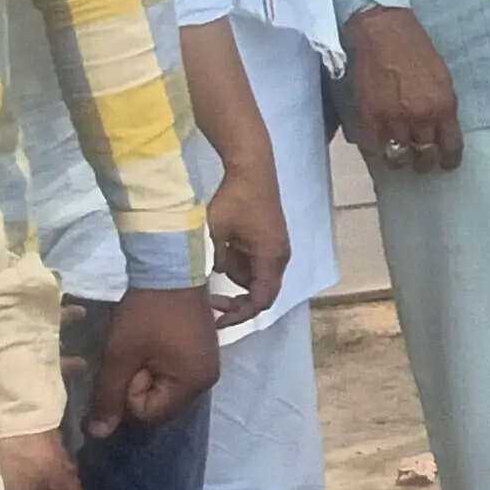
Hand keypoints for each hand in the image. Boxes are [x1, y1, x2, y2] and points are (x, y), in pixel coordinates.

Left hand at [88, 285, 216, 438]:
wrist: (170, 268)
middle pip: (159, 403)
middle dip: (137, 384)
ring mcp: (207, 364)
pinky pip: (173, 371)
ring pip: (164, 387)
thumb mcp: (120, 355)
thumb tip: (98, 434)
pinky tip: (152, 341)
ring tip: (141, 345)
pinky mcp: (201, 350)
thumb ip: (108, 397)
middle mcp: (207, 379)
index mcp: (193, 383)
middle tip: (133, 353)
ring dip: (145, 372)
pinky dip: (157, 362)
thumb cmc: (146, 313)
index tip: (126, 364)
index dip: (127, 394)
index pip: (149, 414)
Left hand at [201, 159, 290, 330]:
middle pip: (261, 293)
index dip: (239, 316)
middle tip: (210, 302)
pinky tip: (224, 249)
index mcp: (270, 258)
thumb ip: (213, 261)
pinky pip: (256, 263)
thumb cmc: (234, 199)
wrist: (252, 169)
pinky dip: (239, 265)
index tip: (217, 321)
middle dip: (236, 300)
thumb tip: (212, 276)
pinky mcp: (270, 240)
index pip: (261, 300)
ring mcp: (277, 248)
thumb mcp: (215, 233)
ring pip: (256, 278)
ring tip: (214, 262)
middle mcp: (279, 257)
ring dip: (235, 278)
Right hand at [344, 5, 459, 173]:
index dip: (449, 160)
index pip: (451, 146)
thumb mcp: (442, 77)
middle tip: (420, 161)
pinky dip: (375, 151)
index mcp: (443, 106)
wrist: (382, 31)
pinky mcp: (367, 117)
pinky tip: (378, 147)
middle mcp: (420, 117)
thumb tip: (440, 129)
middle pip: (425, 156)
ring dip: (399, 160)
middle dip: (424, 162)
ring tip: (398, 157)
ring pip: (398, 157)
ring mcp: (392, 119)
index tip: (446, 163)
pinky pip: (372, 149)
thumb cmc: (415, 49)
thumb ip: (441, 106)